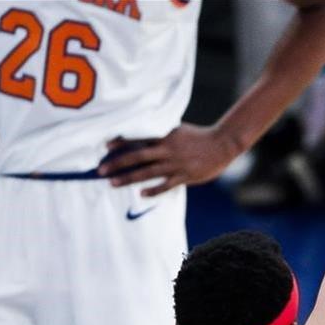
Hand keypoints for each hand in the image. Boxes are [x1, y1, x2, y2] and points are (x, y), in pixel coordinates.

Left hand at [98, 123, 241, 196]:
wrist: (223, 144)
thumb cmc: (199, 137)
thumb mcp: (178, 130)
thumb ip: (162, 133)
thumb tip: (144, 134)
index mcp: (165, 136)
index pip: (138, 138)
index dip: (121, 142)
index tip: (105, 146)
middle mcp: (168, 150)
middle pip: (137, 157)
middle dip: (117, 163)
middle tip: (101, 170)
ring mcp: (176, 164)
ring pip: (148, 173)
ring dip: (129, 178)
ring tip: (113, 183)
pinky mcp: (186, 176)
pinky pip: (166, 185)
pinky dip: (154, 190)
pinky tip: (142, 194)